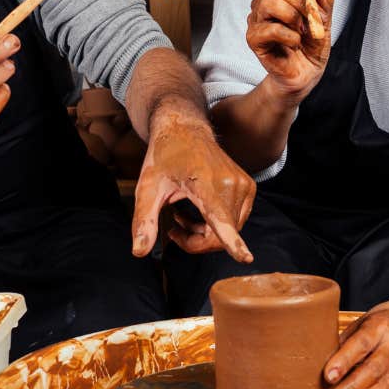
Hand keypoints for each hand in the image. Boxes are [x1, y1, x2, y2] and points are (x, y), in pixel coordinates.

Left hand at [132, 114, 255, 262]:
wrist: (185, 130)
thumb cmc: (165, 156)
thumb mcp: (148, 187)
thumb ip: (144, 220)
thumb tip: (139, 252)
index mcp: (205, 183)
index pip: (220, 218)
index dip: (233, 242)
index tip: (246, 258)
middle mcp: (230, 183)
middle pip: (220, 235)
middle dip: (196, 242)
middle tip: (173, 230)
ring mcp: (243, 185)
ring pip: (230, 232)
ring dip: (205, 234)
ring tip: (181, 216)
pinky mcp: (249, 187)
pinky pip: (236, 221)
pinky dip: (217, 225)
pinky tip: (199, 211)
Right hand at [246, 0, 333, 103]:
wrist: (306, 73)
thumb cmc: (312, 46)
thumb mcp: (324, 22)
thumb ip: (323, 3)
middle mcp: (266, 4)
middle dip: (300, 3)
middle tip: (311, 22)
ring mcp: (257, 20)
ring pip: (268, 2)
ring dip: (292, 17)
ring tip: (301, 32)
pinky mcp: (253, 38)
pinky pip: (270, 29)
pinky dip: (289, 36)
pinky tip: (294, 44)